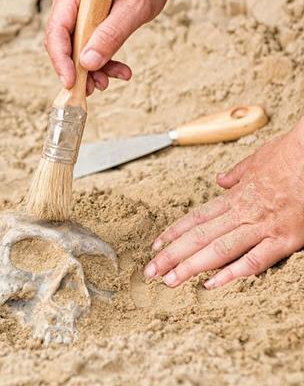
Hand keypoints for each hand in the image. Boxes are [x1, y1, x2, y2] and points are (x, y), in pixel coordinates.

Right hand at [45, 0, 178, 94]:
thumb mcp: (134, 8)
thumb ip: (110, 35)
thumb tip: (88, 63)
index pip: (56, 31)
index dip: (61, 60)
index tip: (71, 83)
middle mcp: (68, 0)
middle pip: (61, 44)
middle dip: (77, 70)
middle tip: (94, 88)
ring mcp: (75, 11)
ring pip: (74, 50)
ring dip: (91, 70)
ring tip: (110, 80)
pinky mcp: (86, 21)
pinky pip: (87, 47)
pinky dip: (101, 62)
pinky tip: (119, 70)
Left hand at [145, 119, 303, 288]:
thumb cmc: (288, 156)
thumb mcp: (255, 161)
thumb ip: (236, 174)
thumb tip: (219, 180)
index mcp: (234, 197)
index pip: (196, 218)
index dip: (174, 233)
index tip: (156, 247)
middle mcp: (242, 213)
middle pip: (199, 237)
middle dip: (172, 256)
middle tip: (150, 271)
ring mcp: (261, 227)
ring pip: (218, 250)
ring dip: (191, 267)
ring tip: (169, 280)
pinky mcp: (284, 239)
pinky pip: (254, 260)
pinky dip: (232, 273)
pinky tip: (211, 284)